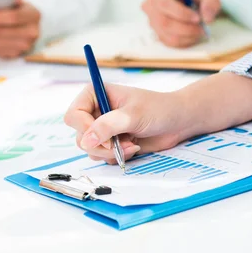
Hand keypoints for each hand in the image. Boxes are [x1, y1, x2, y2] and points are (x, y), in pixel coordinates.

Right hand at [64, 74, 251, 163]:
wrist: (178, 122)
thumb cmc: (158, 109)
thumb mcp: (133, 116)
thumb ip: (108, 126)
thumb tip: (85, 140)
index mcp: (95, 95)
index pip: (74, 115)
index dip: (84, 129)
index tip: (102, 138)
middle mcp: (95, 111)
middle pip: (80, 136)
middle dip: (100, 145)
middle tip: (120, 145)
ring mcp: (102, 129)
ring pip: (90, 149)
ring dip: (109, 153)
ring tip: (130, 145)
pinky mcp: (110, 143)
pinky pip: (102, 157)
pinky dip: (115, 157)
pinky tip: (132, 148)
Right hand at [141, 0, 220, 47]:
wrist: (188, 5)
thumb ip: (210, 2)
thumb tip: (207, 18)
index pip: (165, 3)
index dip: (181, 13)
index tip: (197, 17)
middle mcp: (150, 6)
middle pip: (164, 22)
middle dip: (186, 28)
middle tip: (202, 28)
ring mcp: (152, 22)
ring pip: (167, 35)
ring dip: (187, 36)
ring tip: (199, 31)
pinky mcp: (156, 34)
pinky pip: (169, 42)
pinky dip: (184, 42)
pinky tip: (192, 35)